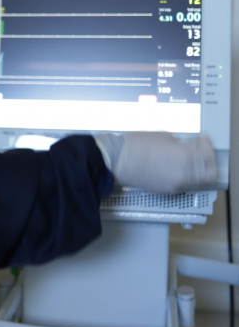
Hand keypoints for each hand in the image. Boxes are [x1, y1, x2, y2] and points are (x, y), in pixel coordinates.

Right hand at [93, 132, 217, 193]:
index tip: (202, 139)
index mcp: (186, 157)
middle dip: (208, 161)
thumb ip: (181, 143)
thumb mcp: (164, 136)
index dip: (207, 145)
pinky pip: (183, 183)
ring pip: (197, 179)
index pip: (208, 154)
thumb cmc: (135, 146)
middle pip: (209, 173)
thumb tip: (188, 146)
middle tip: (201, 151)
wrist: (116, 161)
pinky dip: (183, 174)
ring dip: (196, 168)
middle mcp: (184, 174)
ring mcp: (176, 184)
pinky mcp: (166, 190)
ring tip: (186, 157)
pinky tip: (173, 165)